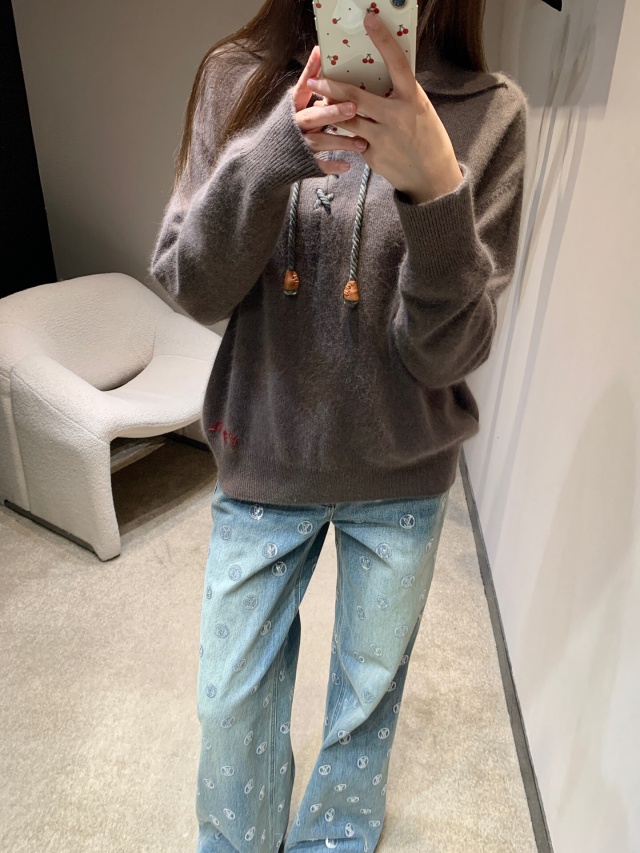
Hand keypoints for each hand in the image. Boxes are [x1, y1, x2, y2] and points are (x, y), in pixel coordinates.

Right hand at [292, 45, 369, 175]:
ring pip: (319, 141)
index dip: (310, 71)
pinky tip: (346, 165)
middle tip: (352, 108)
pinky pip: (317, 166)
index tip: (321, 54)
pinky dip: (331, 166)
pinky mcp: (301, 163)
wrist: (265, 160)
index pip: (302, 86)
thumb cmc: (287, 128)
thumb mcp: (296, 106)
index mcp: (293, 107)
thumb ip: (310, 87)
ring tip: (361, 143)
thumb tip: (322, 54)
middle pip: (312, 116)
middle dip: (331, 112)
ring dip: (340, 142)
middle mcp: (294, 124)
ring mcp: (298, 144)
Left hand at [307, 12, 462, 202]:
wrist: (432, 178)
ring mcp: (383, 138)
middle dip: (331, 88)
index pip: (396, 63)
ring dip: (330, 112)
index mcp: (412, 98)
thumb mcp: (420, 109)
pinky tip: (336, 131)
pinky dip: (344, 134)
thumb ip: (400, 95)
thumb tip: (380, 77)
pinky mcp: (373, 157)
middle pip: (356, 97)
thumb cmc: (428, 138)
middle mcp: (396, 116)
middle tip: (314, 80)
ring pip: (347, 120)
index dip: (383, 40)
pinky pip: (353, 140)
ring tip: (316, 105)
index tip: (370, 21)